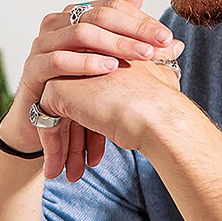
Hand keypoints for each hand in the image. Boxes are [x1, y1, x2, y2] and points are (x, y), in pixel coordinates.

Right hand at [2, 0, 184, 177]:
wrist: (42, 125)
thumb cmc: (76, 90)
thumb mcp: (106, 61)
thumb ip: (123, 30)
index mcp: (73, 18)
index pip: (111, 7)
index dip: (140, 19)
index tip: (167, 37)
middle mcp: (55, 25)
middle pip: (98, 16)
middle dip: (133, 30)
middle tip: (161, 44)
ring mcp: (41, 46)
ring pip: (79, 33)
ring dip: (114, 44)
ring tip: (142, 56)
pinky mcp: (32, 70)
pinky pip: (58, 60)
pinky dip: (86, 62)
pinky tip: (110, 68)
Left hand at [35, 59, 184, 178]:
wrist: (155, 114)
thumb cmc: (164, 101)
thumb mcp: (164, 74)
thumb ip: (159, 64)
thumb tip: (175, 45)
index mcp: (104, 55)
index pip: (90, 94)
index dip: (92, 128)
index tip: (94, 153)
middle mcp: (83, 59)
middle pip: (72, 107)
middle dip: (75, 141)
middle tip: (76, 169)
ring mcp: (66, 72)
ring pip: (57, 116)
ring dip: (62, 148)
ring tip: (68, 175)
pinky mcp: (55, 90)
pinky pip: (46, 124)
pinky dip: (52, 148)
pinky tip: (57, 170)